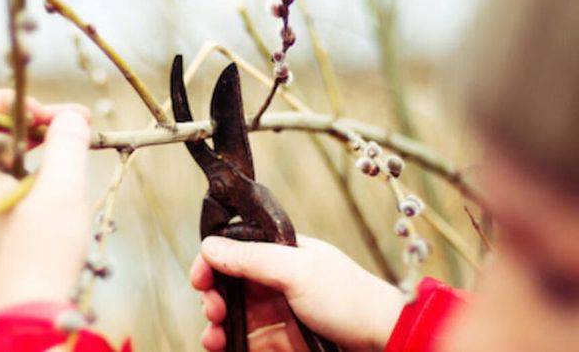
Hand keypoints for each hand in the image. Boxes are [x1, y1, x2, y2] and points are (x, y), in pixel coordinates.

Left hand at [0, 89, 91, 312]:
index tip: (50, 113)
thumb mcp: (62, 188)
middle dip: (36, 126)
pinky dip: (33, 181)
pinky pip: (6, 194)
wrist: (29, 321)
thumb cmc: (43, 252)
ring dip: (39, 153)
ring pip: (2, 167)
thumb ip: (67, 142)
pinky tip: (63, 191)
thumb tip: (71, 117)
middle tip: (78, 127)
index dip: (11, 102)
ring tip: (76, 156)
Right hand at [190, 235, 403, 351]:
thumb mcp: (296, 271)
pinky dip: (230, 343)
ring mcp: (280, 311)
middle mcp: (278, 279)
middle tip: (210, 310)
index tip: (199, 279)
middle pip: (230, 284)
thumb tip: (209, 245)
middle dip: (212, 296)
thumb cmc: (349, 298)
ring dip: (216, 324)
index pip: (236, 250)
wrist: (387, 340)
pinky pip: (248, 340)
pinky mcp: (284, 340)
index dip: (213, 262)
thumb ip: (251, 258)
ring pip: (234, 315)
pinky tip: (220, 346)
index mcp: (282, 252)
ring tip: (212, 338)